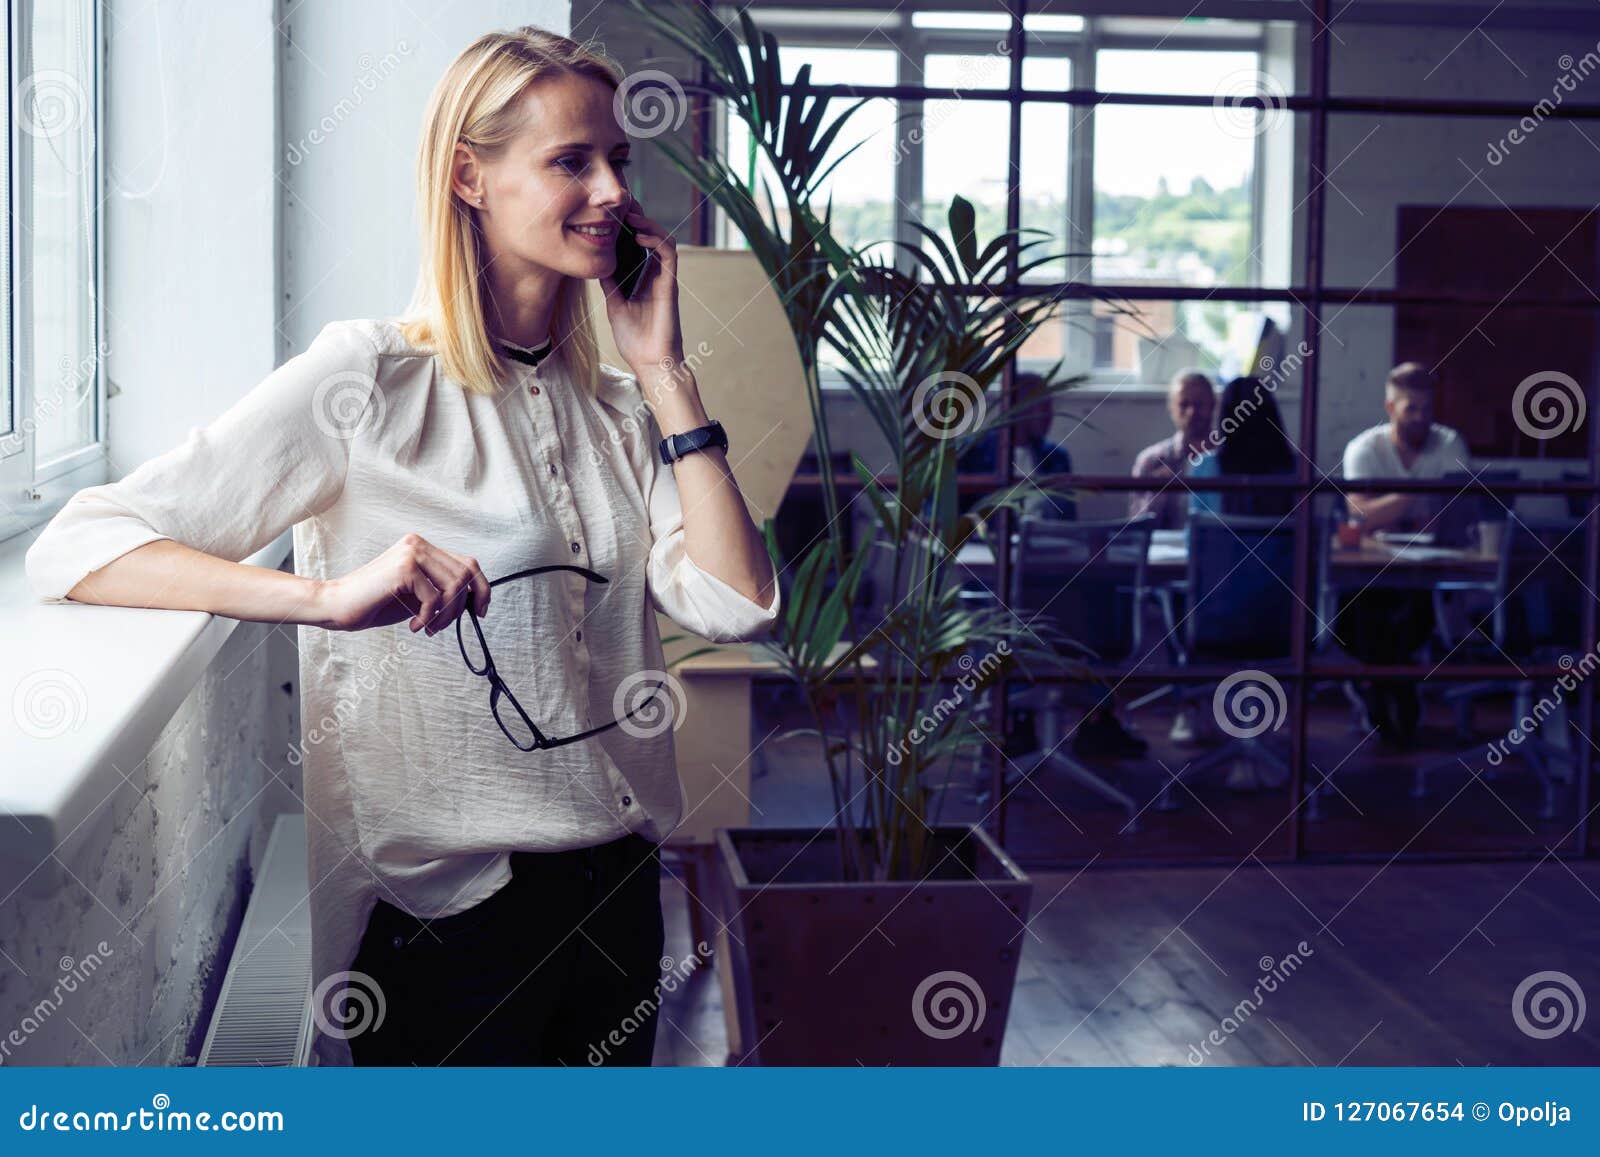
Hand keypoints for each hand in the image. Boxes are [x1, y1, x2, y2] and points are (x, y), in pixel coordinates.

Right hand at [318, 533, 490, 635]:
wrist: (337, 604)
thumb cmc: (375, 603)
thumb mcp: (417, 596)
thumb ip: (441, 592)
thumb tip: (474, 600)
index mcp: (422, 548)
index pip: (468, 563)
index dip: (482, 587)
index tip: (480, 610)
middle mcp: (418, 544)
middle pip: (466, 574)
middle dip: (462, 606)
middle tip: (444, 625)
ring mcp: (411, 553)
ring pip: (454, 586)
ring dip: (446, 615)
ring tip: (429, 627)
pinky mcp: (405, 568)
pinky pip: (434, 598)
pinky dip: (429, 617)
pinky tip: (415, 626)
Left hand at [600, 203, 682, 382]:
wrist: (650, 362)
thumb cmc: (635, 340)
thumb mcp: (614, 303)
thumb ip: (610, 282)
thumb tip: (597, 261)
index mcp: (643, 279)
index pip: (639, 244)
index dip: (628, 226)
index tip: (611, 214)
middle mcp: (656, 275)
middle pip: (652, 237)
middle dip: (638, 218)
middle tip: (620, 205)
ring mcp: (665, 279)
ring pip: (664, 240)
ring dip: (648, 224)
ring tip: (630, 216)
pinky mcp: (670, 285)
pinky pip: (669, 255)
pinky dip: (656, 240)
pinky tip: (639, 235)